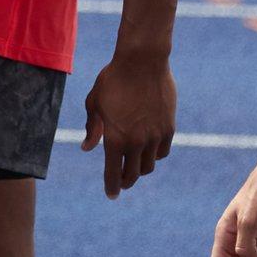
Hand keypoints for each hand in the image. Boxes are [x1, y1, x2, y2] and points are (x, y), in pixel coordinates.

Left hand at [81, 53, 175, 197]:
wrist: (143, 61)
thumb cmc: (113, 79)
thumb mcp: (95, 103)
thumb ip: (92, 128)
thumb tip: (87, 147)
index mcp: (115, 139)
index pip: (112, 174)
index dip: (111, 188)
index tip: (111, 195)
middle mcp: (136, 142)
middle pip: (132, 175)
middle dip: (125, 181)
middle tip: (121, 182)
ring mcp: (155, 136)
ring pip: (149, 166)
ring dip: (140, 169)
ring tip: (134, 165)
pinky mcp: (169, 128)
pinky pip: (162, 152)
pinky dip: (154, 155)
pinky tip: (148, 151)